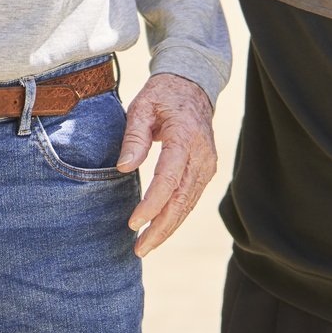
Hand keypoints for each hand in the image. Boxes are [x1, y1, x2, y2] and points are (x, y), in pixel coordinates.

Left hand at [118, 73, 218, 256]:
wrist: (193, 85)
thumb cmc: (162, 95)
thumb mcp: (141, 106)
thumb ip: (133, 137)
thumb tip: (124, 167)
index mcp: (184, 136)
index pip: (169, 179)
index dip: (152, 204)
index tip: (133, 223)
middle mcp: (201, 154)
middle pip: (182, 199)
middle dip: (161, 227)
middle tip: (140, 247)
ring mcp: (207, 163)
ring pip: (189, 203)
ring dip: (168, 227)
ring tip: (145, 245)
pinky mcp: (207, 170)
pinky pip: (191, 198)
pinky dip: (176, 216)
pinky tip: (160, 229)